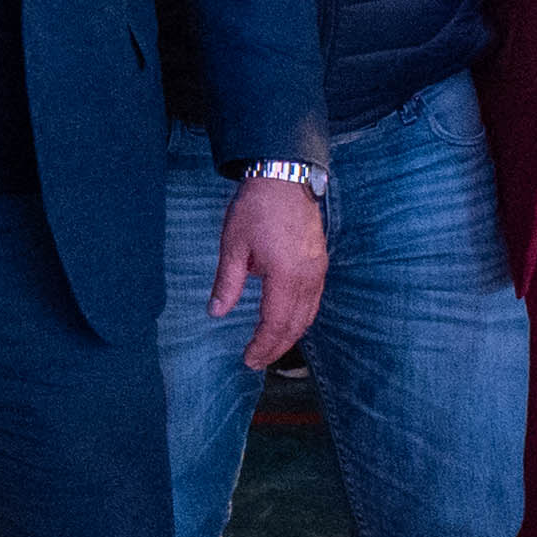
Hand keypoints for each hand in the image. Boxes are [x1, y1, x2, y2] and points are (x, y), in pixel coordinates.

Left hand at [212, 172, 329, 368]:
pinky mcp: (320, 261)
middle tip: (257, 360)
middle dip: (276, 347)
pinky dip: (300, 317)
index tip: (248, 359)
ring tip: (270, 346)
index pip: (275, 324)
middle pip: (296, 325)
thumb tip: (216, 312)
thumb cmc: (256, 208)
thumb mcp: (233, 245)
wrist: (284, 176)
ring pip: (308, 314)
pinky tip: (287, 320)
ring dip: (290, 335)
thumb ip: (227, 282)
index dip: (262, 346)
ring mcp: (318, 270)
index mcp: (286, 277)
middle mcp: (309, 278)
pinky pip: (314, 300)